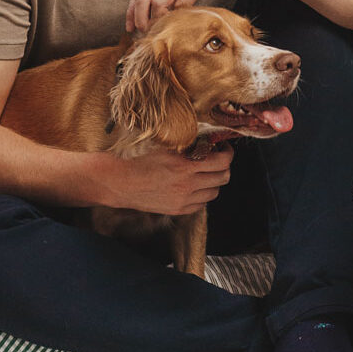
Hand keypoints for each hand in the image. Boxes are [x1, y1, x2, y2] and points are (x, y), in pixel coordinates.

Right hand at [102, 143, 233, 214]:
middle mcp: (188, 185)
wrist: (124, 184)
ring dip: (214, 181)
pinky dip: (203, 195)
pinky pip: (202, 204)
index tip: (224, 148)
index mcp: (186, 166)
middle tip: (218, 159)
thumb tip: (210, 141)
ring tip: (206, 173)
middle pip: (224, 178)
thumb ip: (190, 146)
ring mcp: (184, 200)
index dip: (228, 153)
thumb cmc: (144, 163)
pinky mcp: (179, 210)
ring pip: (215, 192)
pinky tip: (195, 186)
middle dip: (224, 167)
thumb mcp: (168, 148)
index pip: (223, 161)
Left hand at [126, 0, 256, 31]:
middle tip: (143, 33)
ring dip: (156, 20)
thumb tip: (165, 0)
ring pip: (157, 2)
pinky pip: (181, 3)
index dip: (131, 11)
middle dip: (139, 19)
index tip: (130, 26)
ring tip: (160, 31)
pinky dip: (177, 15)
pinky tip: (180, 23)